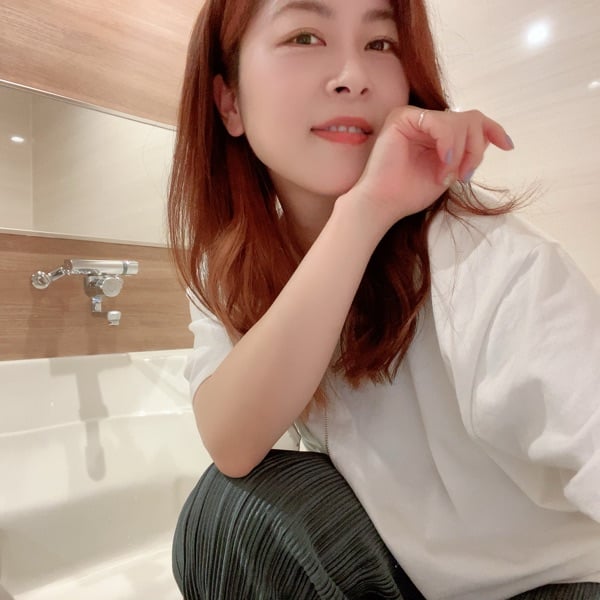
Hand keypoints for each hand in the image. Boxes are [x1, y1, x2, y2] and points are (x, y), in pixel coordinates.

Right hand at [346, 106, 514, 232]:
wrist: (383, 204)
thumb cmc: (409, 193)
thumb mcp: (448, 173)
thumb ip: (465, 154)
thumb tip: (488, 139)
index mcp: (435, 133)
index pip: (471, 120)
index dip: (493, 130)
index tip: (508, 146)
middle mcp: (425, 121)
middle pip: (470, 119)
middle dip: (475, 148)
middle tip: (464, 176)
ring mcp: (413, 117)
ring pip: (459, 120)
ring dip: (461, 152)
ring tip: (447, 176)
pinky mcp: (402, 117)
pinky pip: (441, 122)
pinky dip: (448, 144)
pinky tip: (443, 164)